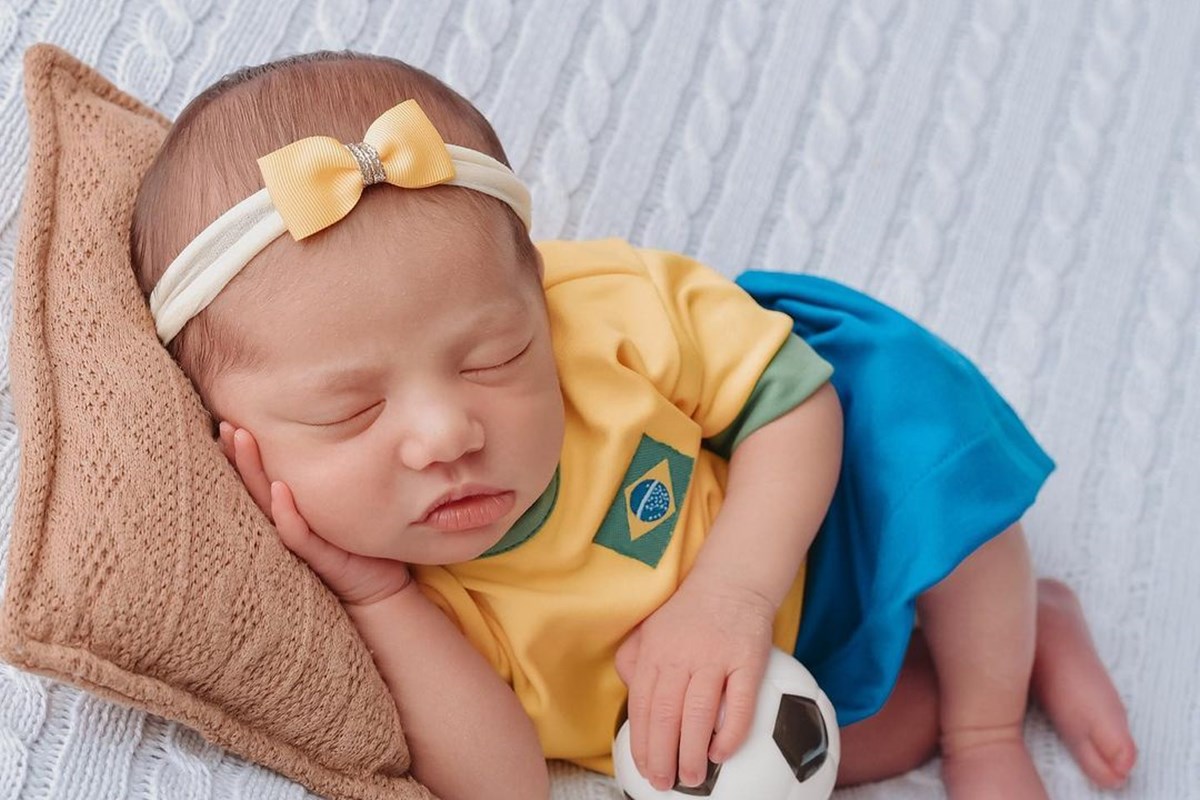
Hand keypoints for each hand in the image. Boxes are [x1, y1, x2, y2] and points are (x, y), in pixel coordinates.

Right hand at [217, 422, 411, 606]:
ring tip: (241, 439)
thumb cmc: (355, 542)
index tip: (227, 419)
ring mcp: (297, 538)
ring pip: (266, 502)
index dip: (240, 452)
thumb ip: (325, 476)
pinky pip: (296, 533)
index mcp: (285, 508)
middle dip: (237, 454)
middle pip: (252, 483)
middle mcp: (283, 521)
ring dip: (252, 471)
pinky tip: (279, 488)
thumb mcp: (336, 502)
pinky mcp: (317, 555)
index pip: (257, 476)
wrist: (378, 585)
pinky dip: (286, 512)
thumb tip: (330, 431)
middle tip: (224, 424)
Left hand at [613, 576, 774, 790]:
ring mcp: (715, 657)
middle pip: (666, 715)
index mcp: (655, 652)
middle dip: (662, 755)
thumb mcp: (650, 629)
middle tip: (663, 782)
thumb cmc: (689, 612)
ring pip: (699, 714)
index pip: (642, 706)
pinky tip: (722, 752)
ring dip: (692, 752)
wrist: (732, 581)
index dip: (641, 742)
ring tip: (691, 779)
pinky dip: (731, 732)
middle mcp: (681, 656)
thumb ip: (634, 660)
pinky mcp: (747, 659)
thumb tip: (629, 693)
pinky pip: (741, 703)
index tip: (644, 768)